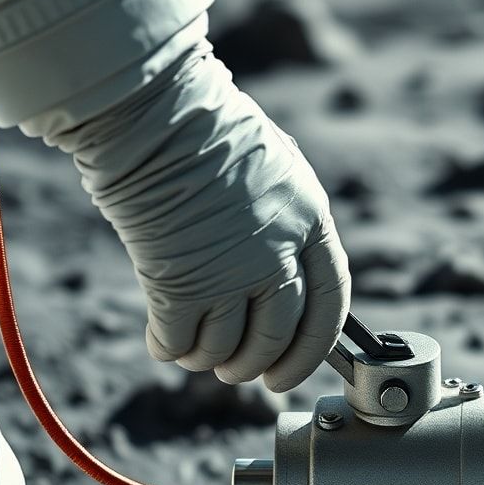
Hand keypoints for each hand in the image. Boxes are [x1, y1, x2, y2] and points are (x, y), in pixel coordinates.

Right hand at [49, 46, 349, 391]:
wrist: (152, 112)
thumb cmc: (206, 130)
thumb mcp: (273, 167)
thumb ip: (285, 223)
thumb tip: (284, 279)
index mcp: (310, 220)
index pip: (331, 303)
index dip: (313, 348)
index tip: (289, 370)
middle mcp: (279, 252)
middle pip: (280, 336)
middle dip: (256, 366)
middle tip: (236, 372)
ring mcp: (232, 271)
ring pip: (228, 349)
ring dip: (209, 359)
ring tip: (195, 351)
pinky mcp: (181, 283)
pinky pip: (181, 341)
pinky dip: (169, 349)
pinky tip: (162, 340)